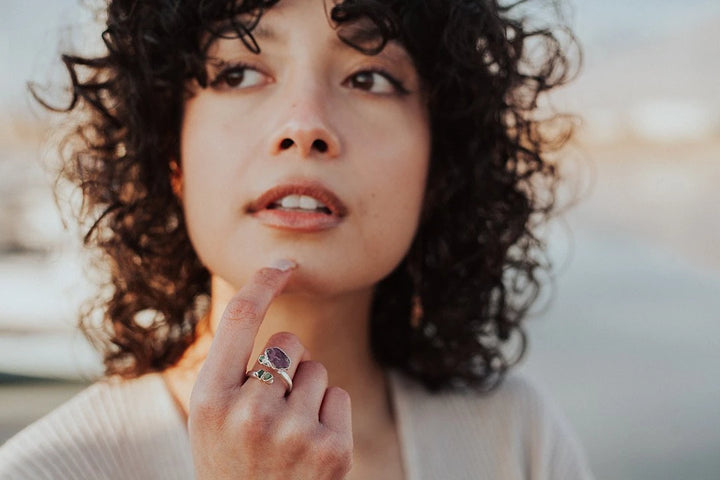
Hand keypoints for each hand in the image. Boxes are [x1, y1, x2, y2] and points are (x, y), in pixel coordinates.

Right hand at [188, 261, 352, 478]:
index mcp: (210, 399)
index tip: (283, 263)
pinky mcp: (333, 450)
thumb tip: (274, 313)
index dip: (263, 282)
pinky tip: (307, 446)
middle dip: (284, 362)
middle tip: (268, 407)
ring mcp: (294, 433)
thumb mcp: (209, 414)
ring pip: (316, 368)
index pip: (240, 319)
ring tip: (286, 432)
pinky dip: (327, 413)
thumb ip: (231, 367)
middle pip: (288, 341)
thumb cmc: (229, 458)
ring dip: (305, 391)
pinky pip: (337, 394)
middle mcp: (250, 414)